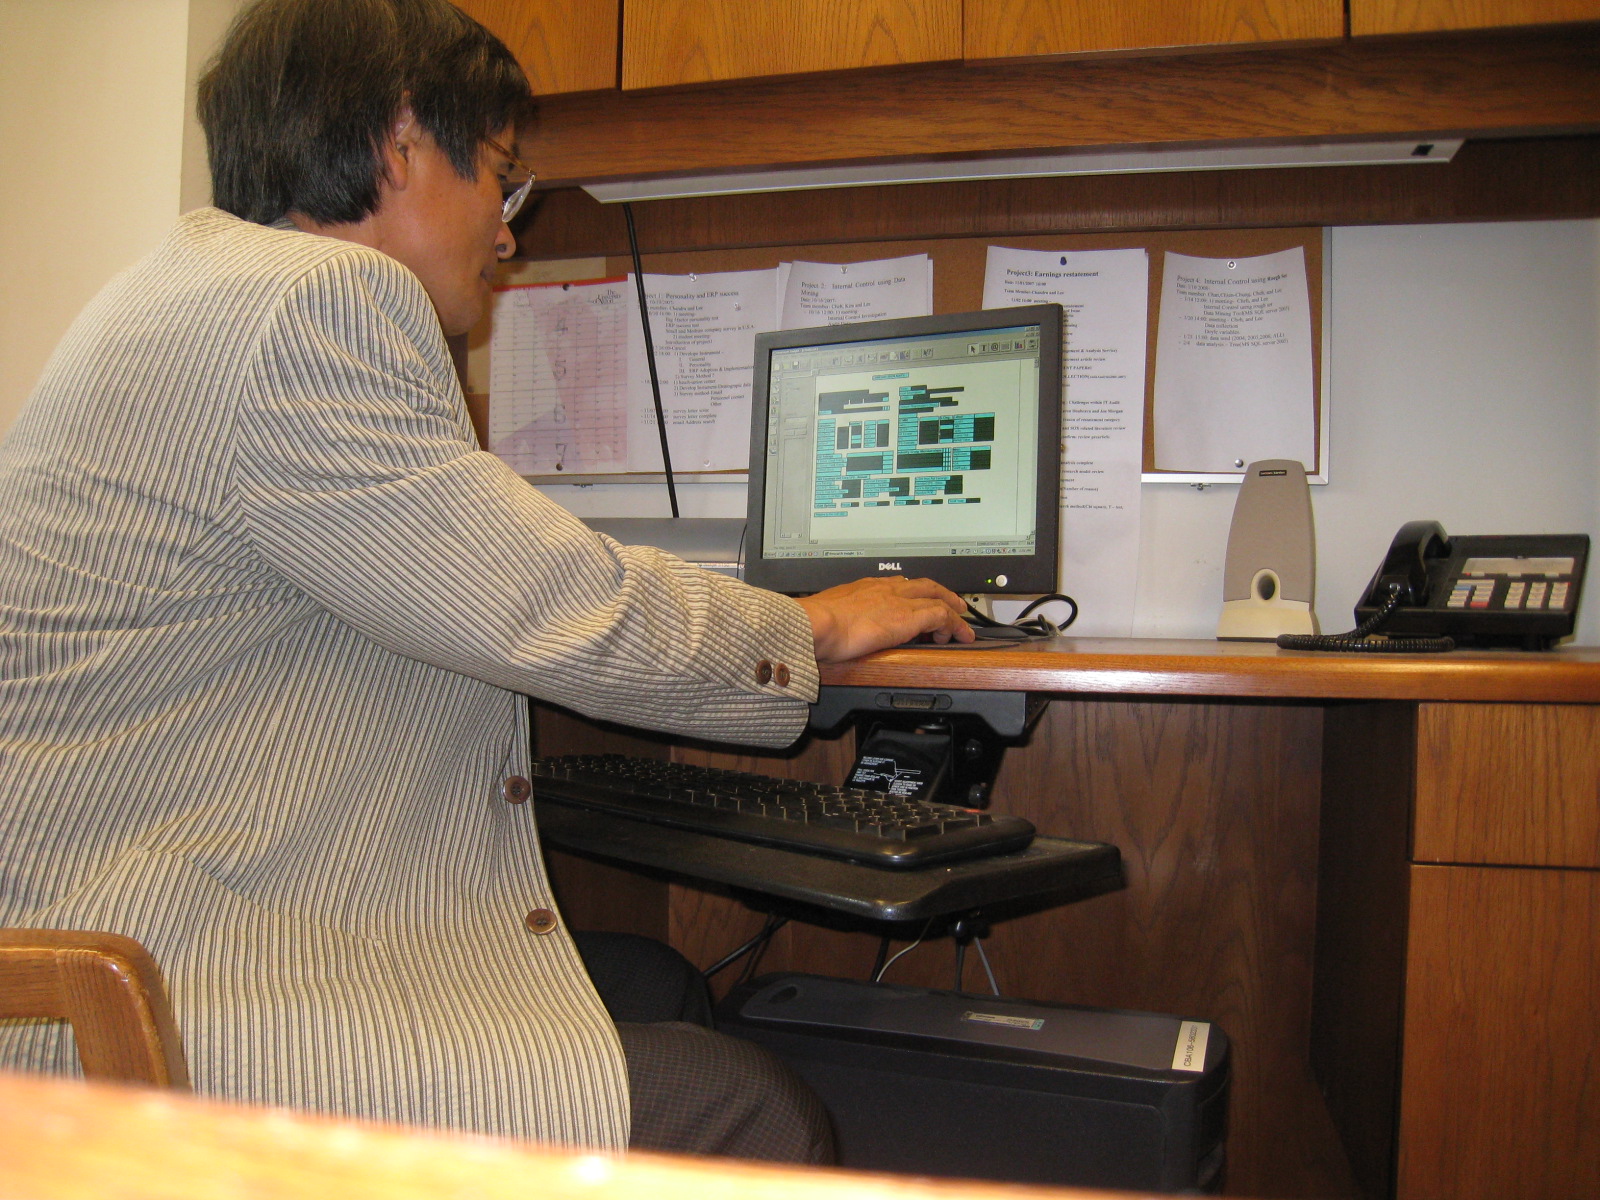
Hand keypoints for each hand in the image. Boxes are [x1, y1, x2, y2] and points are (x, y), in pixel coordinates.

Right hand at [796, 576, 973, 662]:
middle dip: (942, 594)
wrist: (816, 623)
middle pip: (924, 585)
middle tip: (954, 604)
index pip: (898, 585)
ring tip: (962, 625)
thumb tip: (838, 629)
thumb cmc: (815, 623)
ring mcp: (899, 601)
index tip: (919, 603)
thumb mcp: (829, 614)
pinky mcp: (909, 617)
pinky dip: (952, 625)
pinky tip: (957, 635)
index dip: (914, 594)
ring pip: (938, 598)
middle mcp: (885, 588)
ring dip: (953, 611)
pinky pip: (941, 616)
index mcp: (865, 587)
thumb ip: (840, 617)